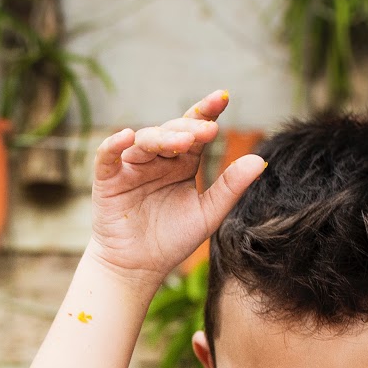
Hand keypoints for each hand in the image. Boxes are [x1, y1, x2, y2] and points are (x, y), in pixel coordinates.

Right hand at [88, 89, 266, 283]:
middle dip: (189, 129)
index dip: (206, 111)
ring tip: (181, 144)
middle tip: (206, 132)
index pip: (195, 130)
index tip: (223, 98)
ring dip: (162, 138)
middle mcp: (157, 160)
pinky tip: (126, 135)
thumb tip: (260, 160)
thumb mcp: (207, 214)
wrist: (138, 269)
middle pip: (171, 132)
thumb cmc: (171, 241)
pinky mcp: (107, 180)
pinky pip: (107, 156)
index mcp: (182, 163)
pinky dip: (113, 144)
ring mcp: (131, 167)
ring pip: (144, 141)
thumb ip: (230, 187)